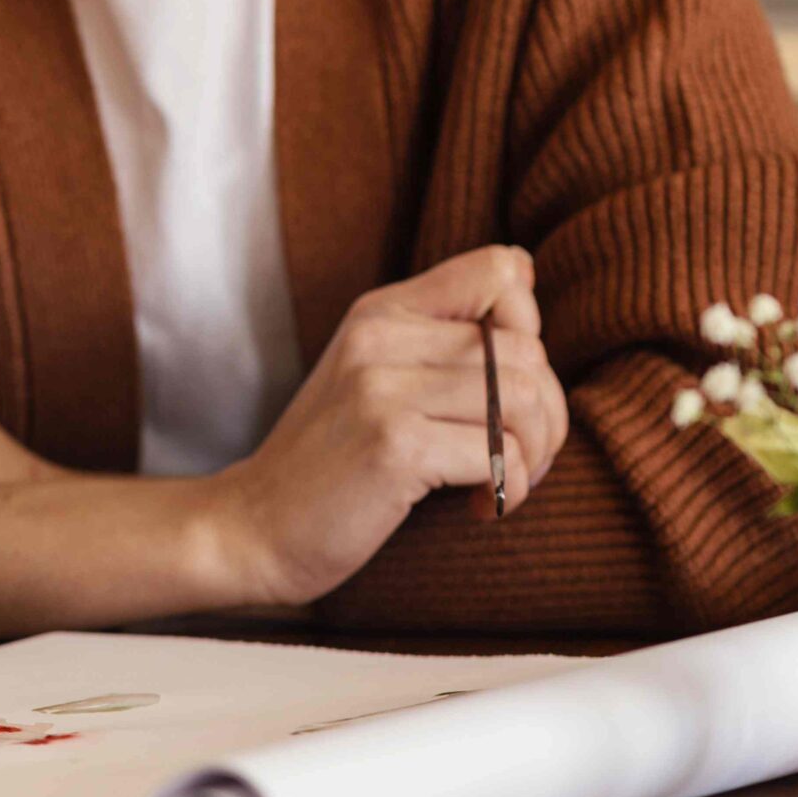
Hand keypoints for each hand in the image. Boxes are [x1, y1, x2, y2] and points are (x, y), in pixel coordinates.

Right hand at [213, 245, 568, 606]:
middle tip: (514, 460)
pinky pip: (502, 456)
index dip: (529, 326)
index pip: (500, 269)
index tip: (502, 386)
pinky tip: (474, 507)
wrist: (253, 527)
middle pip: (528, 349)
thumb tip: (526, 281)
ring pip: (526, 399)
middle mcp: (380, 335)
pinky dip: (508, 490)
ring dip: (533, 456)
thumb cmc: (331, 461)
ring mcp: (382, 388)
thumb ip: (437, 337)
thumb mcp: (372, 376)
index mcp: (381, 310)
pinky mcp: (394, 444)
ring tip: (499, 483)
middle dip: (545, 416)